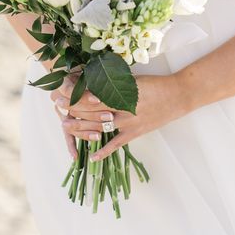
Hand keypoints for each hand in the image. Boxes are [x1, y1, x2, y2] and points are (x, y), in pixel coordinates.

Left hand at [51, 73, 189, 162]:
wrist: (178, 95)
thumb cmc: (156, 84)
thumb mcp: (133, 78)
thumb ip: (114, 81)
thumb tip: (94, 78)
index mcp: (120, 92)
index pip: (91, 95)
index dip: (74, 94)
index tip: (61, 91)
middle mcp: (121, 108)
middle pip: (91, 111)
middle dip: (72, 109)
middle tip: (56, 107)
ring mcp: (128, 122)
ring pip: (99, 127)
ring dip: (81, 127)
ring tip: (65, 126)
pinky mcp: (136, 132)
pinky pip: (117, 144)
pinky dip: (104, 151)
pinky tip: (92, 156)